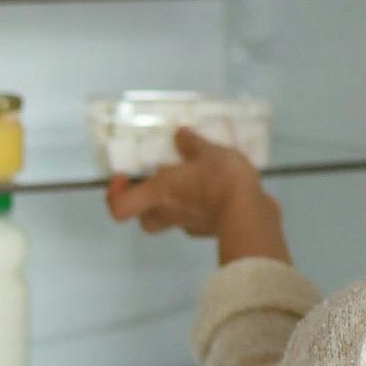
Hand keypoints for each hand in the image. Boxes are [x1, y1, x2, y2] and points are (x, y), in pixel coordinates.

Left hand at [105, 126, 290, 264]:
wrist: (249, 214)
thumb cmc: (220, 180)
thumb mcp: (208, 151)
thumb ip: (192, 144)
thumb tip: (180, 134)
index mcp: (159, 193)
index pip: (120, 207)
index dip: (115, 195)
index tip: (124, 178)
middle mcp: (169, 213)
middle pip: (144, 219)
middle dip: (147, 205)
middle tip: (159, 185)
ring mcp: (189, 225)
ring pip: (171, 221)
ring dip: (176, 206)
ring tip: (193, 185)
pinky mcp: (210, 231)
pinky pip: (198, 221)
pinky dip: (202, 209)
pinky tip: (217, 194)